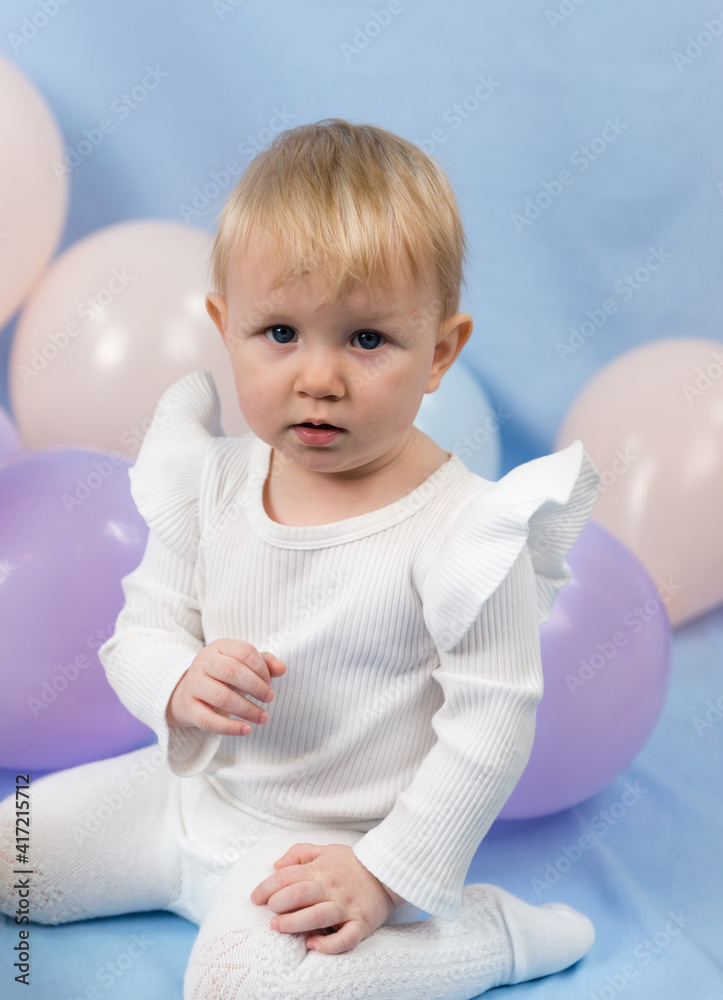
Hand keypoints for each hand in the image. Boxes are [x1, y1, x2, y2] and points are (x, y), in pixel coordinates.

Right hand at [166, 638, 286, 735]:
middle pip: (232, 671)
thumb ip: (265, 664)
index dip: (262, 668)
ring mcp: (193, 684)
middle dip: (256, 686)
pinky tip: (246, 730)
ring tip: (263, 717)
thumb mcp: (243, 665)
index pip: (244, 652)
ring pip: (222, 697)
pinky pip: (208, 720)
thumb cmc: (223, 677)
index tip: (269, 683)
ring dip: (247, 709)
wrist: (188, 694)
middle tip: (269, 698)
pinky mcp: (188, 708)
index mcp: (219, 647)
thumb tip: (282, 668)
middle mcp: (203, 662)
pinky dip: (229, 728)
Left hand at [250, 842, 404, 953]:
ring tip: (278, 927)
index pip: (287, 876)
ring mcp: (347, 906)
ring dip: (294, 923)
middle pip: (299, 894)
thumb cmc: (353, 864)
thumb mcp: (326, 850)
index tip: (255, 898)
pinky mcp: (361, 924)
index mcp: (321, 869)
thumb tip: (276, 865)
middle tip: (269, 912)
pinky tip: (312, 944)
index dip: (267, 887)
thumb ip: (300, 853)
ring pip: (317, 917)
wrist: (389, 872)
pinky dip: (327, 944)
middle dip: (278, 904)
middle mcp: (332, 887)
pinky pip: (344, 939)